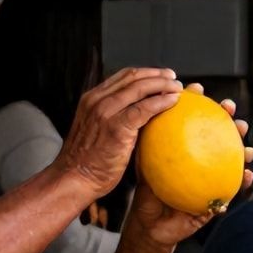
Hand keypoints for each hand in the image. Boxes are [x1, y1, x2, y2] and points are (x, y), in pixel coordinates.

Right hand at [56, 67, 184, 197]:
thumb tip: (137, 116)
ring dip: (163, 84)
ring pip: (139, 88)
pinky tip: (173, 101)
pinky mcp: (116, 127)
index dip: (146, 73)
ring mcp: (105, 112)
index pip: (123, 76)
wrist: (74, 178)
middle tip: (174, 78)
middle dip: (157, 75)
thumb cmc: (87, 162)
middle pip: (133, 77)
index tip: (162, 76)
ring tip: (178, 88)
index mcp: (92, 98)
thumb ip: (111, 118)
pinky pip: (144, 108)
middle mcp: (97, 100)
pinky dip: (161, 101)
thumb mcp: (95, 131)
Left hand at [125, 87, 252, 247]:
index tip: (197, 89)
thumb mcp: (144, 167)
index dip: (197, 104)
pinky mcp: (218, 199)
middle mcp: (204, 161)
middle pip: (220, 136)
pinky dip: (242, 183)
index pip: (195, 123)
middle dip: (229, 120)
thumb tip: (144, 118)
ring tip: (247, 144)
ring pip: (233, 161)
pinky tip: (248, 175)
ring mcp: (212, 179)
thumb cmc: (148, 194)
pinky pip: (233, 189)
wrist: (151, 225)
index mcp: (189, 151)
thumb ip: (146, 146)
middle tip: (230, 109)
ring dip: (244, 150)